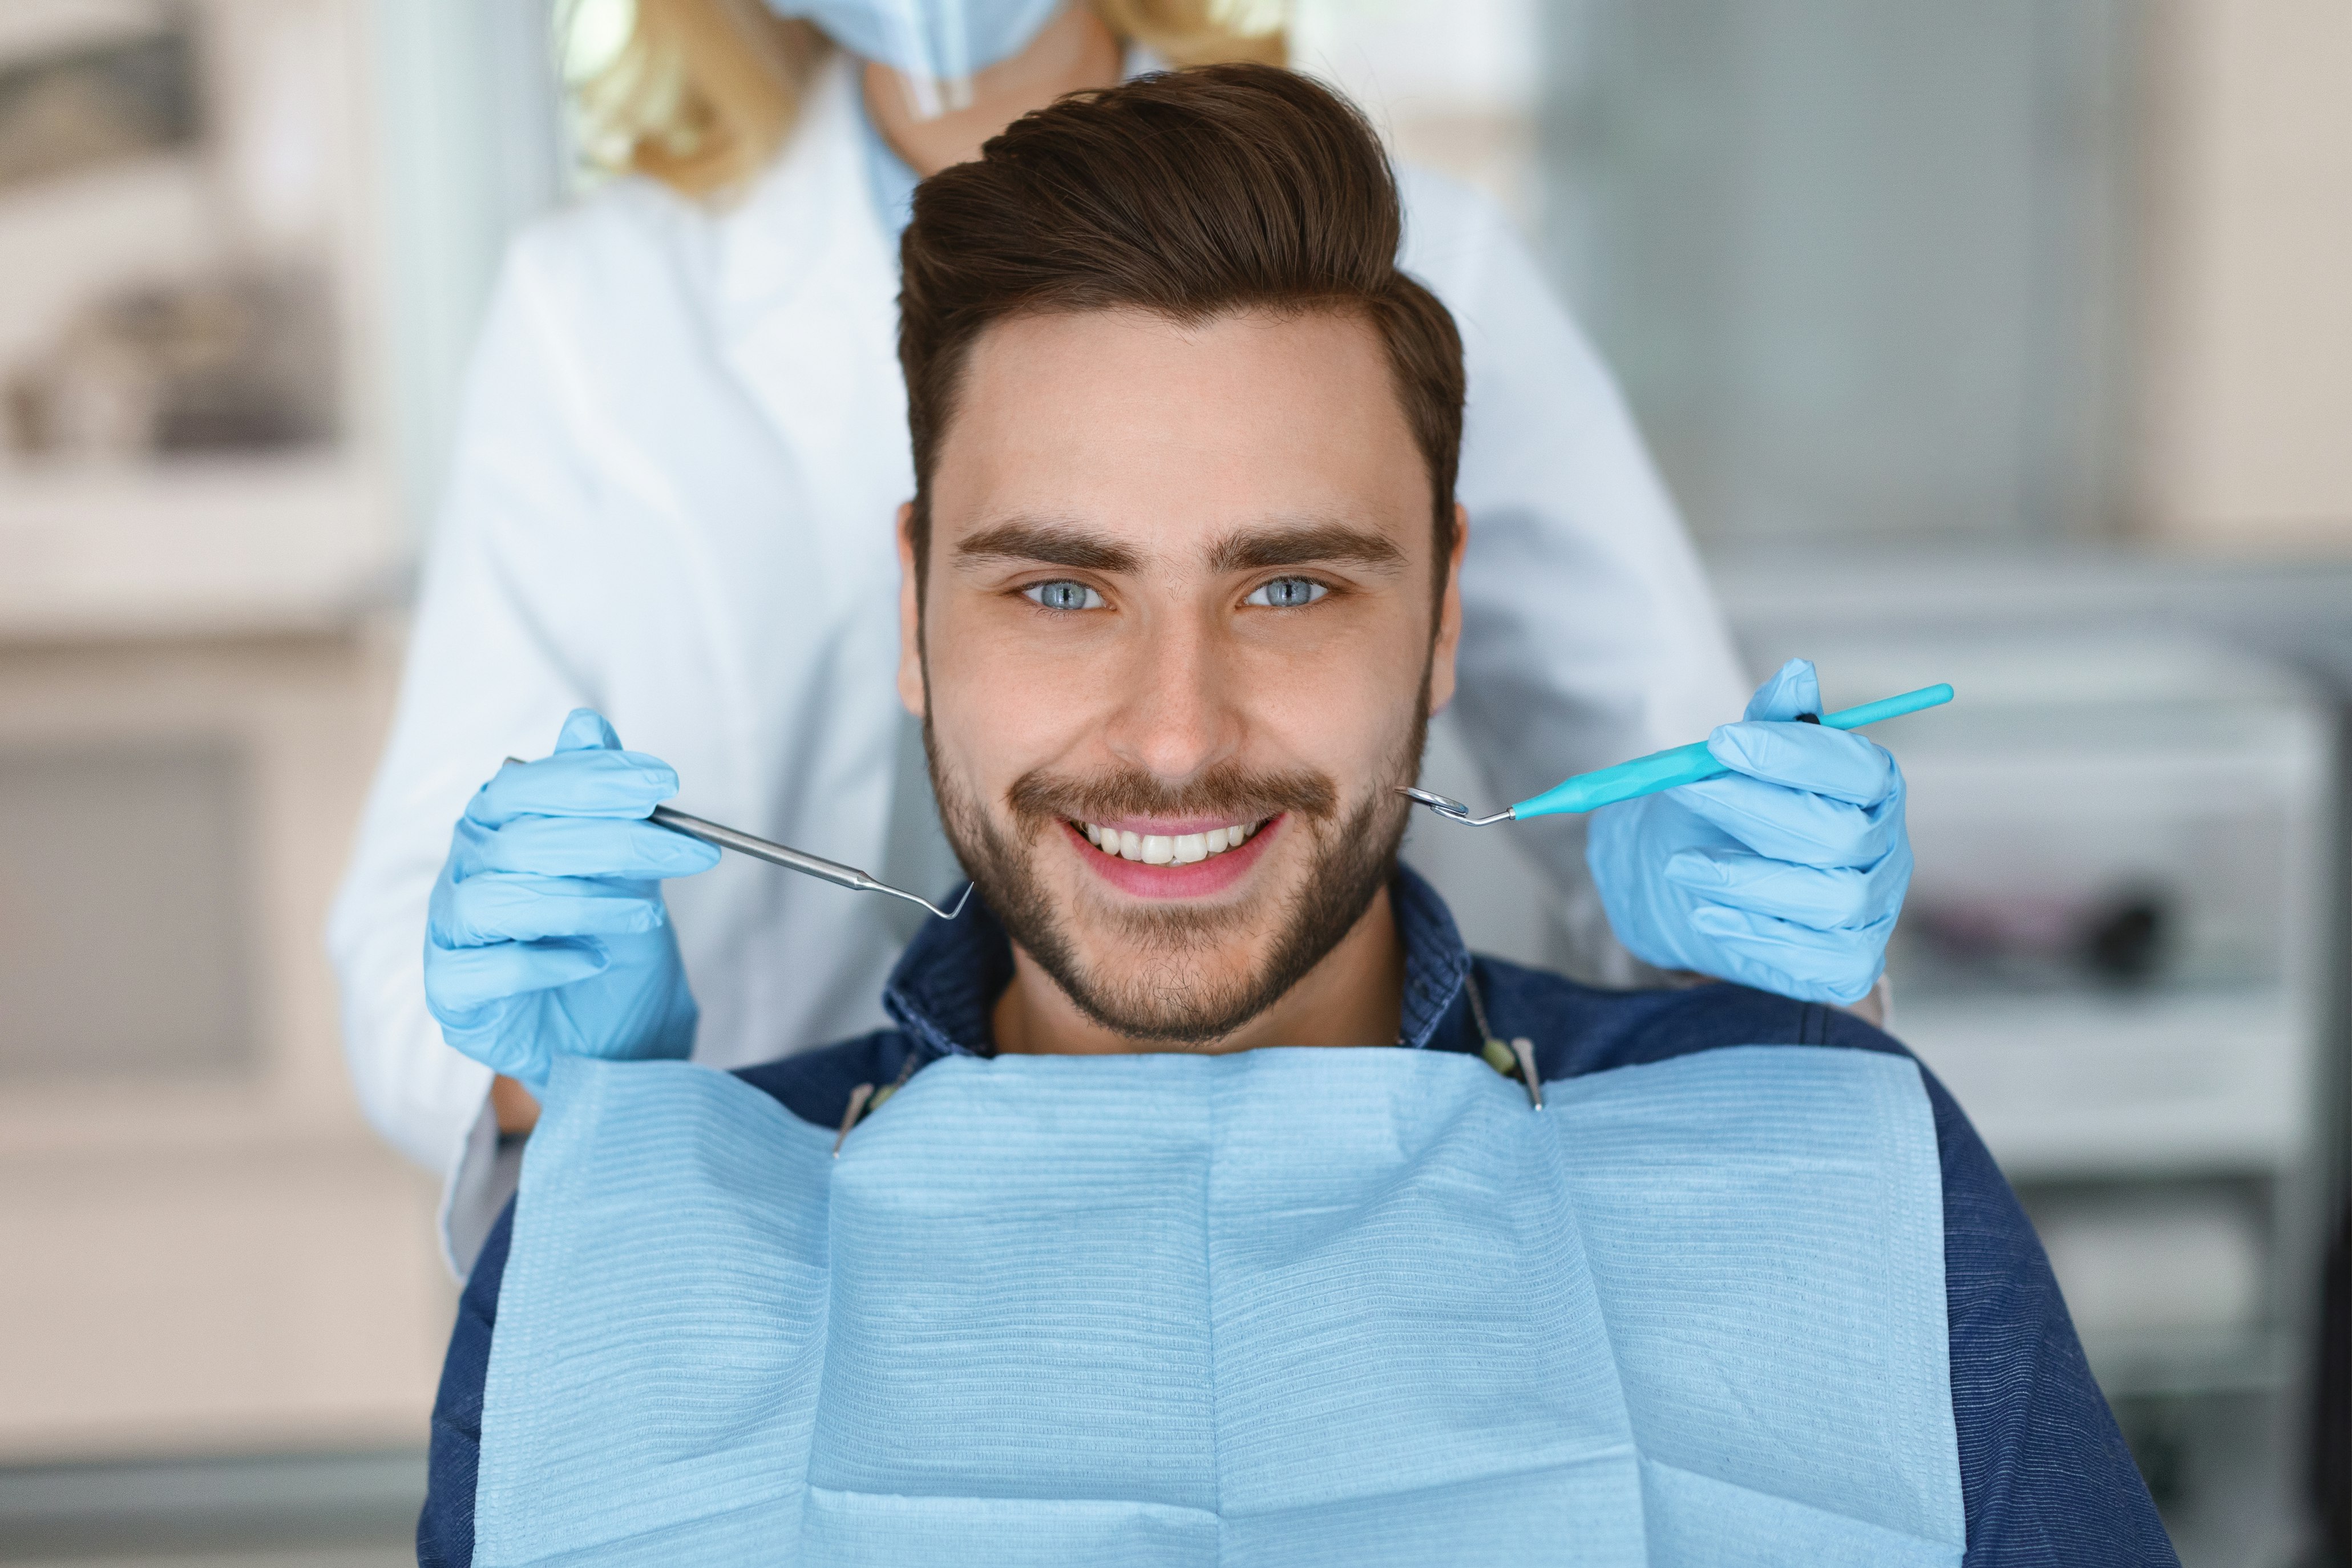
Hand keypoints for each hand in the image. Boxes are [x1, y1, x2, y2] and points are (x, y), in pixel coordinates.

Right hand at [423, 709, 719, 1086]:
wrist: (611, 1037)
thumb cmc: (609, 941)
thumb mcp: (624, 866)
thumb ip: (599, 798)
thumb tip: (586, 724)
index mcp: (496, 827)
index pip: (526, 786)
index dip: (593, 779)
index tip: (665, 783)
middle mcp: (464, 873)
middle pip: (521, 841)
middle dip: (615, 842)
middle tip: (690, 854)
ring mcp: (451, 936)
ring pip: (496, 899)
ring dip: (581, 902)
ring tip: (646, 917)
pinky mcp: (452, 997)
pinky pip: (476, 971)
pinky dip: (538, 962)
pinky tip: (591, 962)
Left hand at [1586, 659, 1911, 1005]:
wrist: (1704, 889)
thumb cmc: (1730, 814)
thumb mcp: (1739, 763)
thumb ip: (1771, 723)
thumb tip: (1798, 673)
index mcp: (1872, 787)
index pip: (1858, 768)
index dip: (1792, 756)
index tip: (1718, 743)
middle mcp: (1886, 848)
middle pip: (1842, 834)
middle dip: (1755, 812)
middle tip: (1686, 793)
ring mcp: (1875, 911)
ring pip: (1833, 899)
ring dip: (1746, 879)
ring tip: (1683, 865)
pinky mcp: (1850, 965)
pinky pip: (1818, 960)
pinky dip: (1757, 936)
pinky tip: (1708, 915)